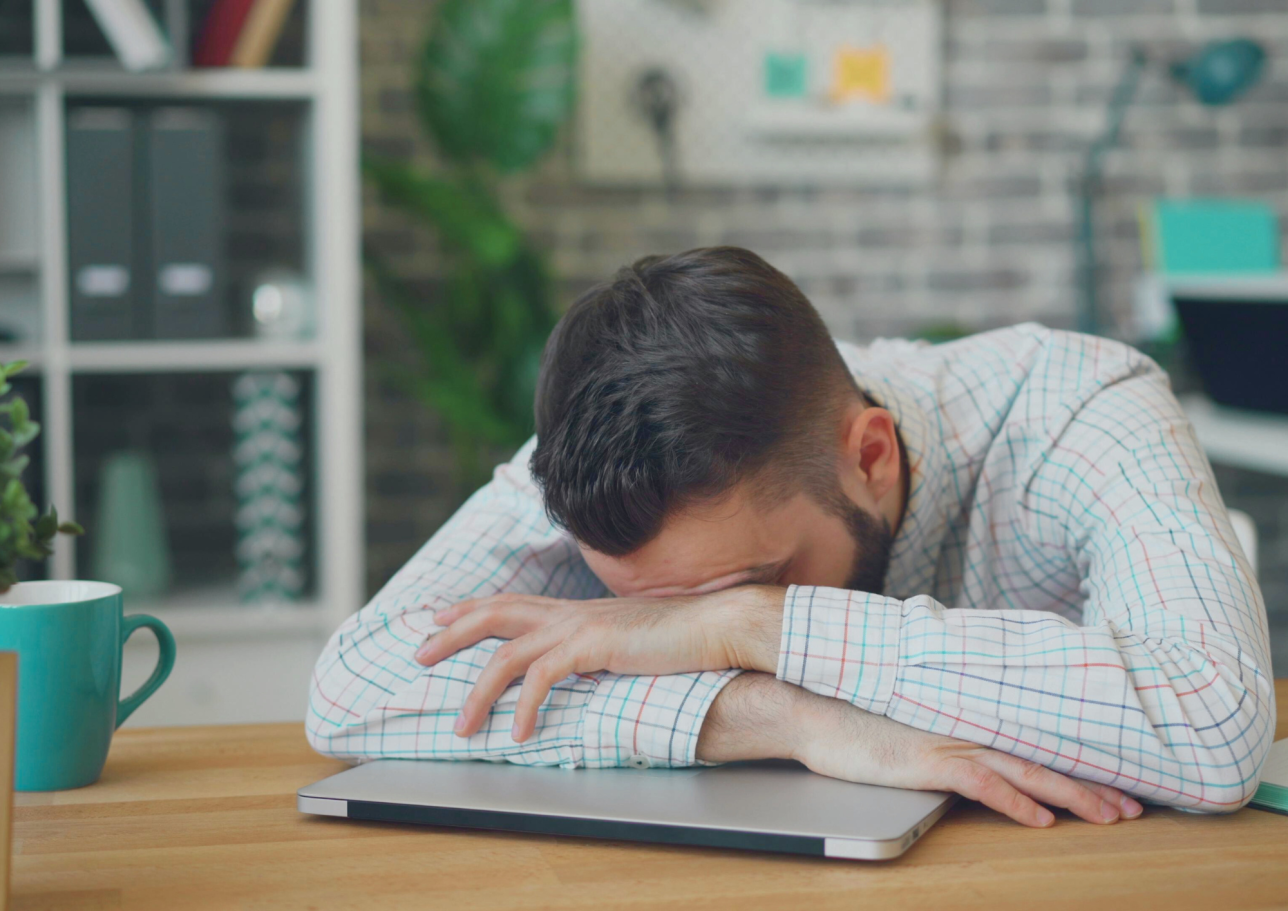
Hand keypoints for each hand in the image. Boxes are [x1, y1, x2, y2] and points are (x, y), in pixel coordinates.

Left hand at [413, 587, 783, 740]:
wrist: (715, 626)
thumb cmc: (681, 637)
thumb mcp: (628, 639)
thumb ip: (600, 647)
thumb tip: (584, 664)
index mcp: (577, 610)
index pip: (512, 601)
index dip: (472, 609)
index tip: (440, 619)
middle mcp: (570, 612)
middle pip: (495, 614)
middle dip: (452, 634)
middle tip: (418, 654)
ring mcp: (579, 626)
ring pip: (507, 653)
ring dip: (478, 692)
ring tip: (463, 726)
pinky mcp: (592, 646)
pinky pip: (542, 678)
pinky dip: (525, 707)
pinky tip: (520, 733)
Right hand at [698, 674, 1144, 827]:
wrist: (811, 706)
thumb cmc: (853, 714)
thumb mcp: (907, 719)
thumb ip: (941, 725)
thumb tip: (964, 740)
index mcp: (964, 717)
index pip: (1032, 742)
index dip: (1076, 762)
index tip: (1114, 780)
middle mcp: (966, 727)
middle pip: (1042, 757)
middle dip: (1093, 783)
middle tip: (1135, 806)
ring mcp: (948, 741)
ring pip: (1025, 769)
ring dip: (1071, 794)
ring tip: (1111, 814)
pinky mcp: (926, 760)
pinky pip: (981, 784)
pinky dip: (1014, 801)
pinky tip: (1041, 819)